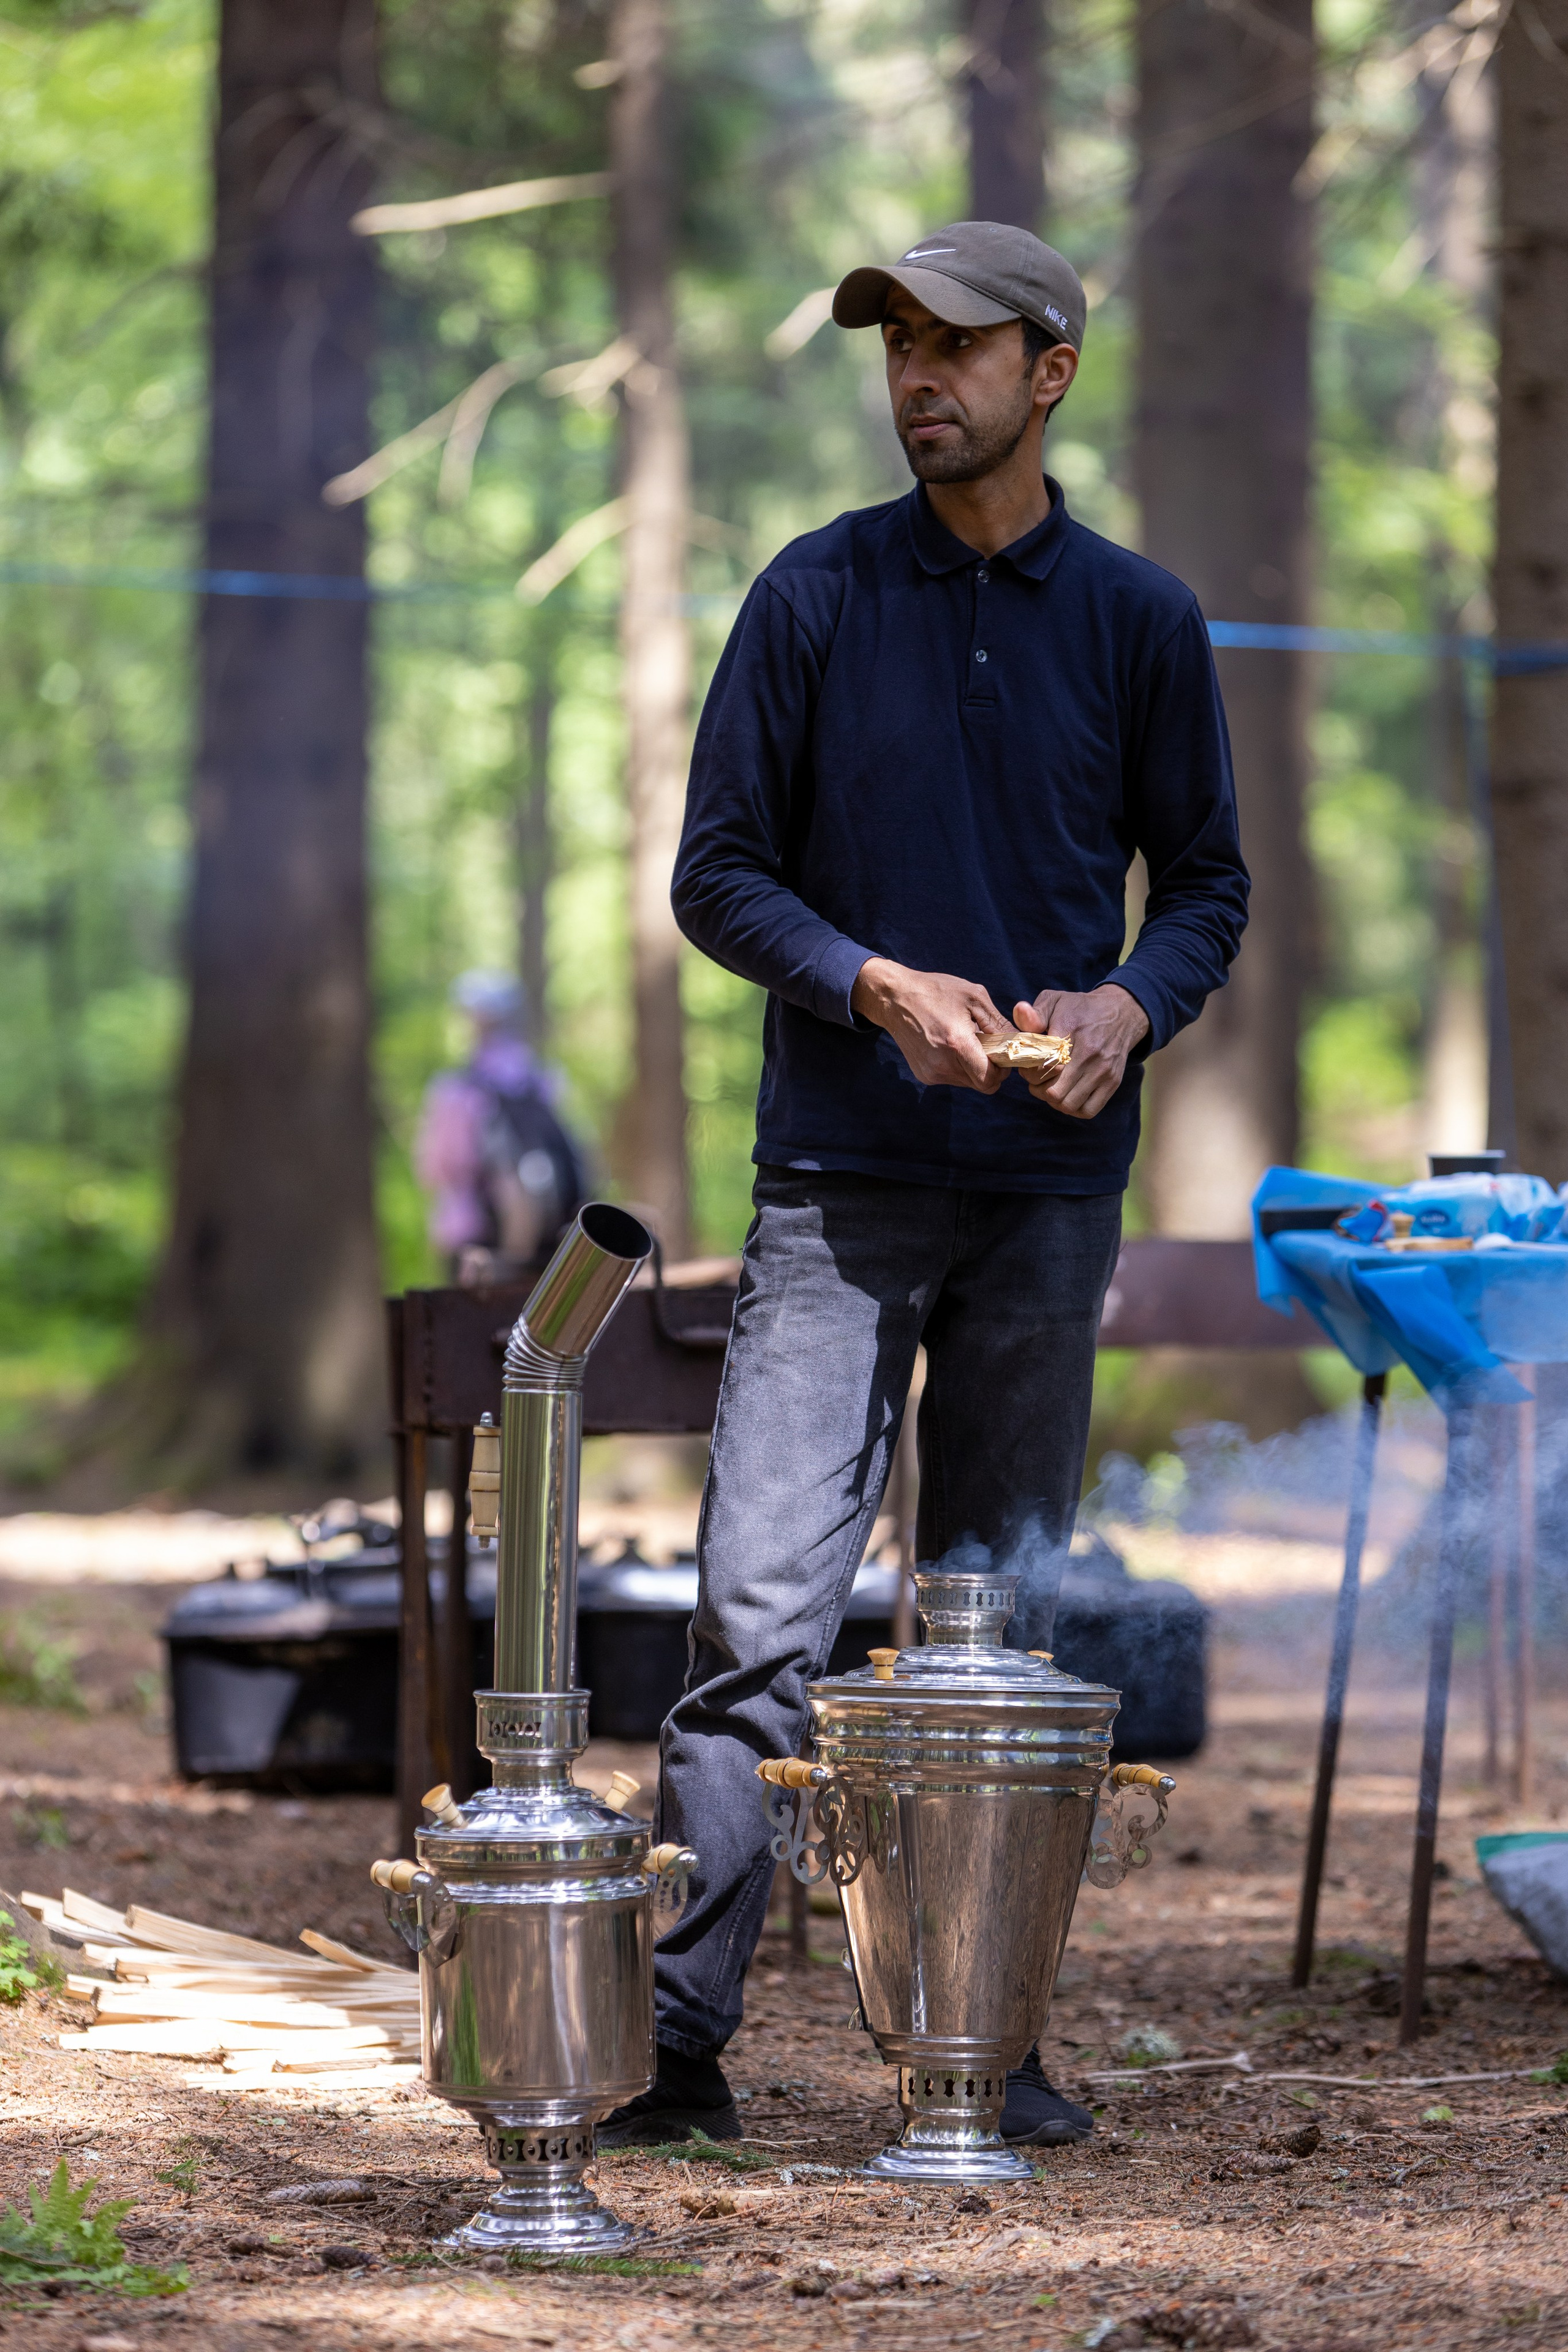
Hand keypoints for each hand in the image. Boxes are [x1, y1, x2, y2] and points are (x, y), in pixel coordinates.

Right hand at [852, 956, 1008, 1090]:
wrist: (895, 998)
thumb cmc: (936, 991)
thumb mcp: (974, 997)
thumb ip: (999, 1023)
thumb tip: (1018, 1042)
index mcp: (957, 1044)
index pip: (990, 1080)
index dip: (1002, 1070)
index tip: (1002, 1053)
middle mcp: (942, 1064)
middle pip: (981, 1084)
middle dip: (990, 1068)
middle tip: (986, 1045)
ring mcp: (931, 1073)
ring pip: (968, 1082)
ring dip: (973, 1067)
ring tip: (965, 1041)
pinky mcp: (924, 1075)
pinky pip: (952, 1078)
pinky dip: (958, 1066)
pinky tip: (949, 1045)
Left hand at [1013, 984, 1149, 1119]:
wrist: (1120, 1013)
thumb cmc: (1080, 1008)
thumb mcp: (1055, 1000)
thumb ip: (1034, 1012)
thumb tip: (1021, 1014)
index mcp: (1071, 1032)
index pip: (1043, 1066)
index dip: (1029, 1071)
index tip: (1027, 1065)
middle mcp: (1090, 1055)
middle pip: (1054, 1092)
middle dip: (1038, 1089)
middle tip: (1035, 1078)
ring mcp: (1103, 1072)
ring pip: (1069, 1105)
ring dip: (1054, 1101)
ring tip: (1050, 1086)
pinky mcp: (1112, 1083)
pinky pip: (1088, 1110)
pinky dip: (1073, 1108)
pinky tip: (1067, 1095)